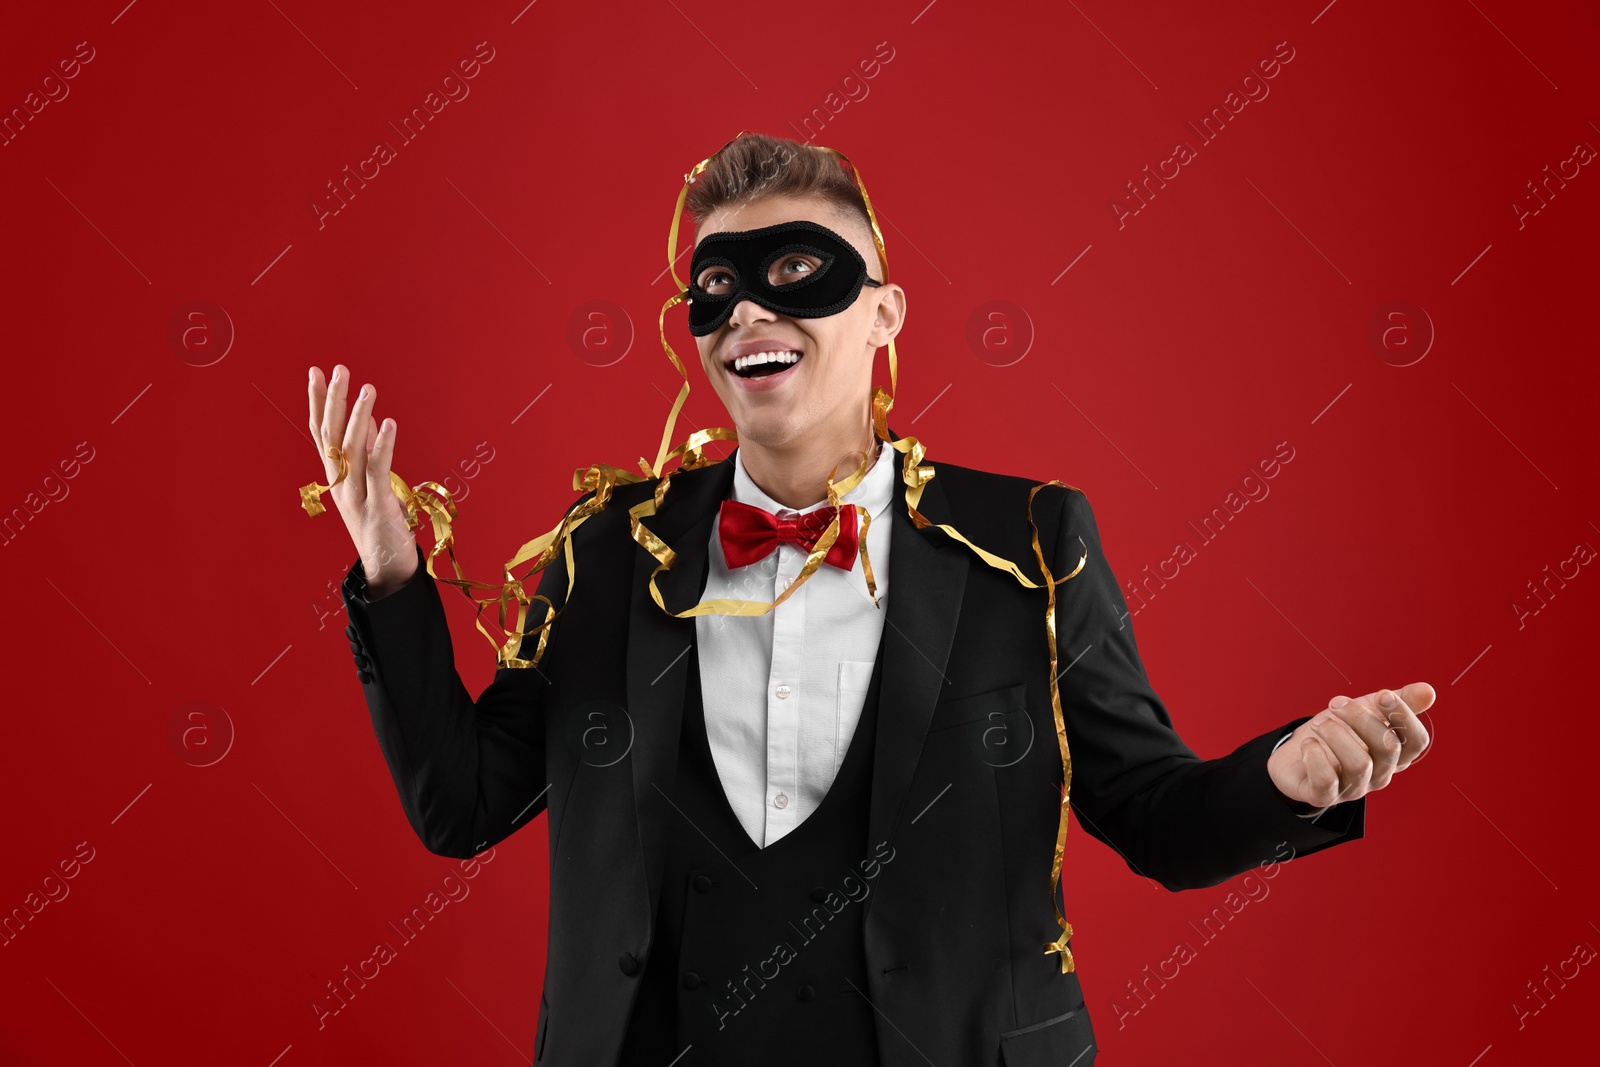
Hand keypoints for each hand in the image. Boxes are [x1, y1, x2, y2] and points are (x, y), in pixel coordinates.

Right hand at [307, 364, 417, 597]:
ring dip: (360, 416)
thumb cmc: (379, 523)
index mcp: (335, 476)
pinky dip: (382, 446)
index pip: (321, 432)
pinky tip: (388, 423)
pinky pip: (378, 471)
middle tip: (339, 369)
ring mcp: (356, 495)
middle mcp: (340, 483)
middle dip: (334, 400)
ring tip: (367, 387)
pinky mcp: (377, 506)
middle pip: (332, 435)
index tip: (315, 372)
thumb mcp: (367, 484)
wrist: (386, 569)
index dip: (317, 402)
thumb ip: (365, 452)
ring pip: (353, 449)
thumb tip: (369, 418)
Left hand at [1267, 682, 1435, 809]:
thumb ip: (1397, 700)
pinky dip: (1315, 756)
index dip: (1405, 717)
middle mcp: (1379, 775)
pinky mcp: (1324, 796)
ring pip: (1359, 764)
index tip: (1383, 694)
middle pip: (1388, 748)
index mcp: (1394, 755)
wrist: (1296, 756)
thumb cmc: (1339, 732)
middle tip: (1335, 702)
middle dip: (1361, 718)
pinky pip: (1326, 780)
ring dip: (1336, 735)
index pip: (1417, 742)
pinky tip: (1308, 743)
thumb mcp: (1367, 711)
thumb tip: (1429, 690)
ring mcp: (1353, 789)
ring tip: (1318, 722)